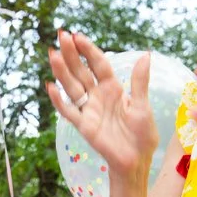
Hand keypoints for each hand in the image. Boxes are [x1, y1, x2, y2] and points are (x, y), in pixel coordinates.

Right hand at [47, 31, 158, 177]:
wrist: (136, 161)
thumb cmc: (142, 135)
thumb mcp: (143, 105)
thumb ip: (139, 82)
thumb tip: (145, 55)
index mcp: (113, 88)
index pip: (98, 64)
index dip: (88, 50)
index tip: (78, 36)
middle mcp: (98, 96)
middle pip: (81, 71)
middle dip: (71, 54)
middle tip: (61, 35)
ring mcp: (89, 110)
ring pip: (72, 87)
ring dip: (62, 71)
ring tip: (53, 54)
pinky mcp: (84, 126)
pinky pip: (69, 111)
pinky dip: (59, 100)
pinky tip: (51, 87)